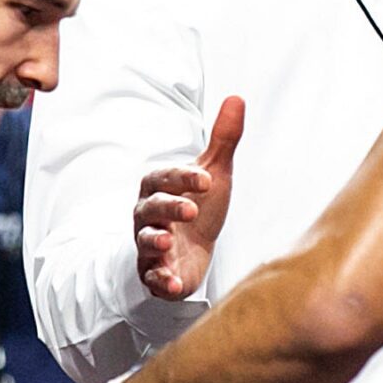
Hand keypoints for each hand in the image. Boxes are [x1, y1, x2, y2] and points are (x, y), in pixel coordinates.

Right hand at [135, 96, 244, 301]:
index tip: (207, 180)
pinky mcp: (155, 274)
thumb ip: (223, 139)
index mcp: (158, 188)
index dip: (183, 178)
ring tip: (167, 244)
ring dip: (154, 243)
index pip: (165, 178)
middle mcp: (147, 215)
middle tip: (192, 210)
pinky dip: (161, 282)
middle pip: (150, 208)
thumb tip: (237, 98)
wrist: (194, 253)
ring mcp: (149, 246)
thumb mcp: (214, 174)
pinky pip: (152, 278)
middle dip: (168, 208)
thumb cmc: (200, 208)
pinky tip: (174, 284)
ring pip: (144, 242)